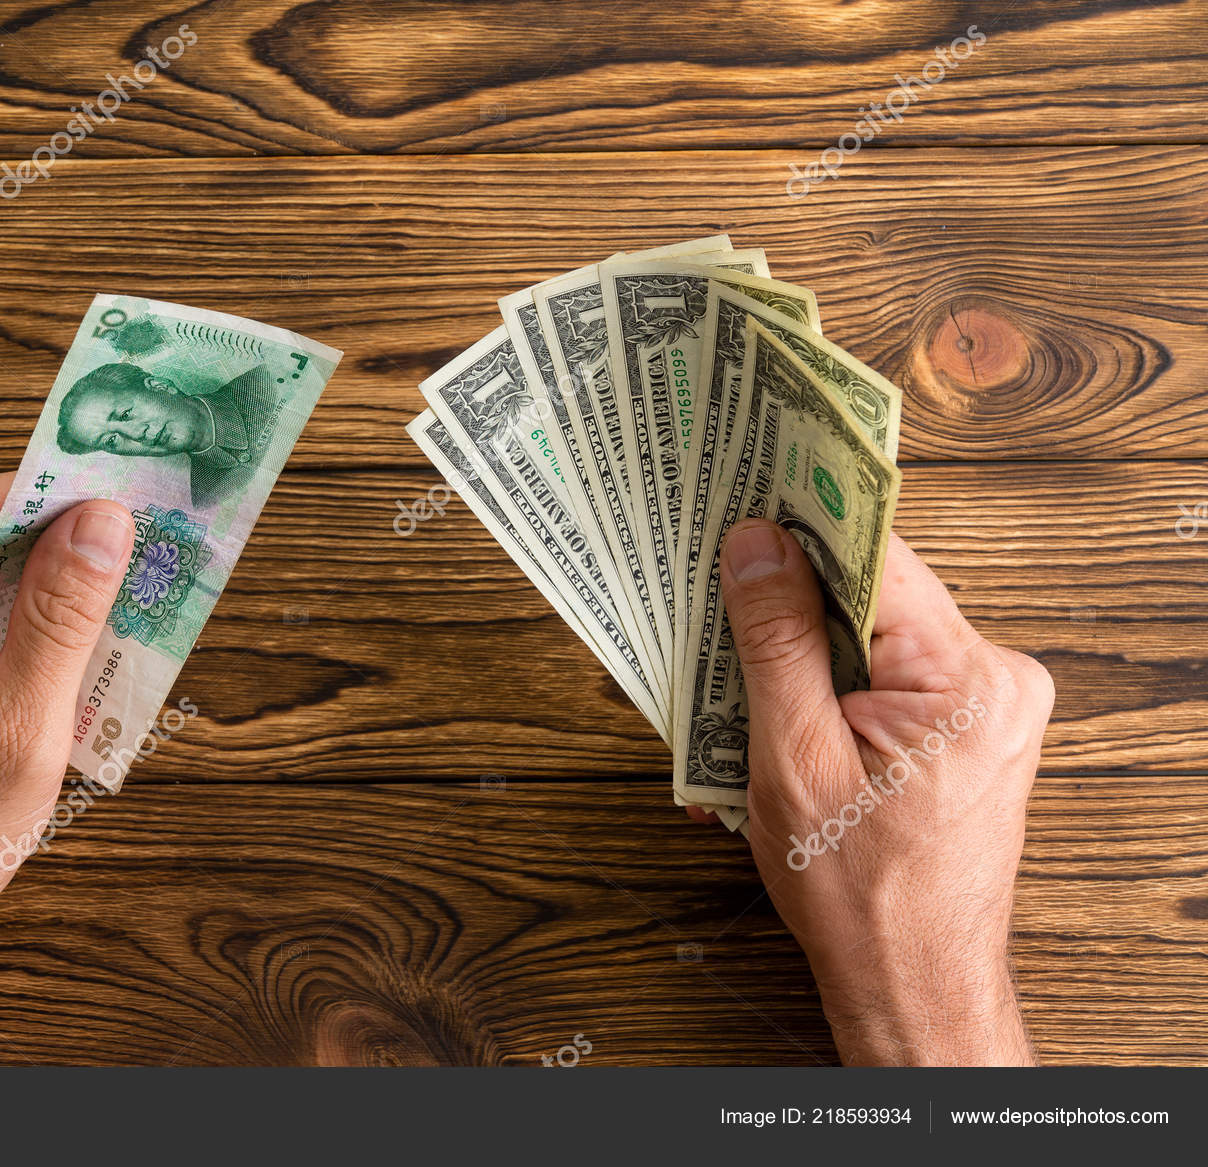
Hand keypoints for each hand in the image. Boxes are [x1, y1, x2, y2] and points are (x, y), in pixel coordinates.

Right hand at [707, 519, 1053, 1065]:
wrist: (914, 984)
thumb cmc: (859, 895)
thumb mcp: (794, 760)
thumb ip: (774, 642)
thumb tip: (754, 542)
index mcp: (967, 677)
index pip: (874, 555)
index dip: (798, 529)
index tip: (735, 507)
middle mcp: (998, 675)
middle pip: (872, 592)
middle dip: (787, 608)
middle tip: (714, 622)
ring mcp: (991, 700)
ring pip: (872, 633)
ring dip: (801, 656)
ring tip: (744, 700)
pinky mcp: (972, 723)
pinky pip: (887, 671)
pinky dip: (829, 686)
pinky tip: (784, 724)